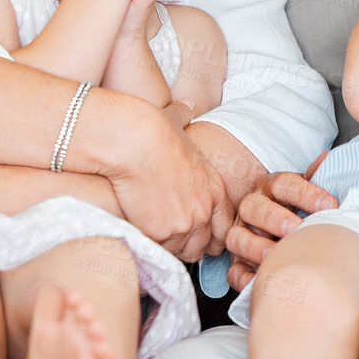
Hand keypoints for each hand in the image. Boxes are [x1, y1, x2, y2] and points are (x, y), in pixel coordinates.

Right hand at [107, 112, 232, 260]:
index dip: (210, 232)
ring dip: (170, 246)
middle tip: (173, 235)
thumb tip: (185, 105)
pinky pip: (160, 251)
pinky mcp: (161, 234)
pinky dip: (151, 244)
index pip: (224, 227)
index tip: (196, 230)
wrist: (134, 143)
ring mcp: (185, 225)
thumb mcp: (178, 125)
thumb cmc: (152, 130)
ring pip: (182, 253)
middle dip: (191, 243)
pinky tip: (142, 230)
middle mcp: (205, 210)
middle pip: (205, 246)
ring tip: (155, 232)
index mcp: (214, 188)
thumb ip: (185, 119)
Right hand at [224, 152, 337, 292]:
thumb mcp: (310, 191)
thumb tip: (326, 159)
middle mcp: (252, 208)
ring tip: (276, 255)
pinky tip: (261, 280)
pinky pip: (233, 272)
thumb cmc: (300, 213)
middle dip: (274, 218)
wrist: (283, 234)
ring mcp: (241, 235)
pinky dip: (244, 278)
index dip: (305, 193)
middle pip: (253, 207)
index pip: (283, 183)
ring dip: (256, 246)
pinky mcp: (237, 263)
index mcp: (271, 188)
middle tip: (295, 228)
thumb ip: (318, 177)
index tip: (329, 205)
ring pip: (236, 238)